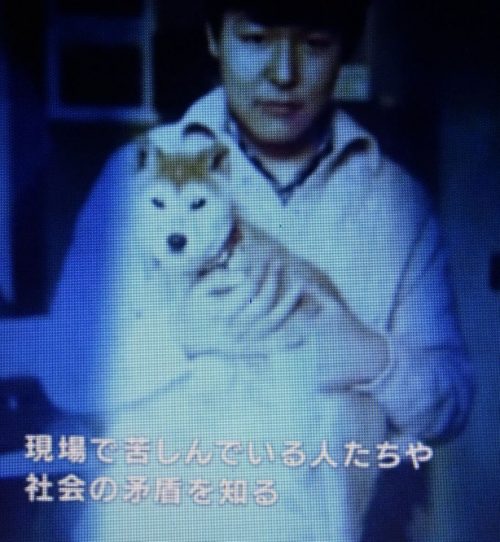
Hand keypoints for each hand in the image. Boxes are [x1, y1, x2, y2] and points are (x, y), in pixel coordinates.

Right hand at [183, 254, 313, 357]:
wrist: (188, 336)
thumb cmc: (195, 307)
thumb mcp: (198, 289)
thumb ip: (219, 279)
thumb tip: (243, 274)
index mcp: (220, 311)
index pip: (247, 288)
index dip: (259, 271)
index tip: (266, 258)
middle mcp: (234, 327)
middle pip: (262, 303)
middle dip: (274, 281)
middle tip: (280, 263)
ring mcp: (244, 340)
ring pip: (272, 322)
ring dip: (289, 304)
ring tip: (301, 286)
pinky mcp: (250, 349)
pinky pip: (272, 345)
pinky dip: (289, 340)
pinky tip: (304, 333)